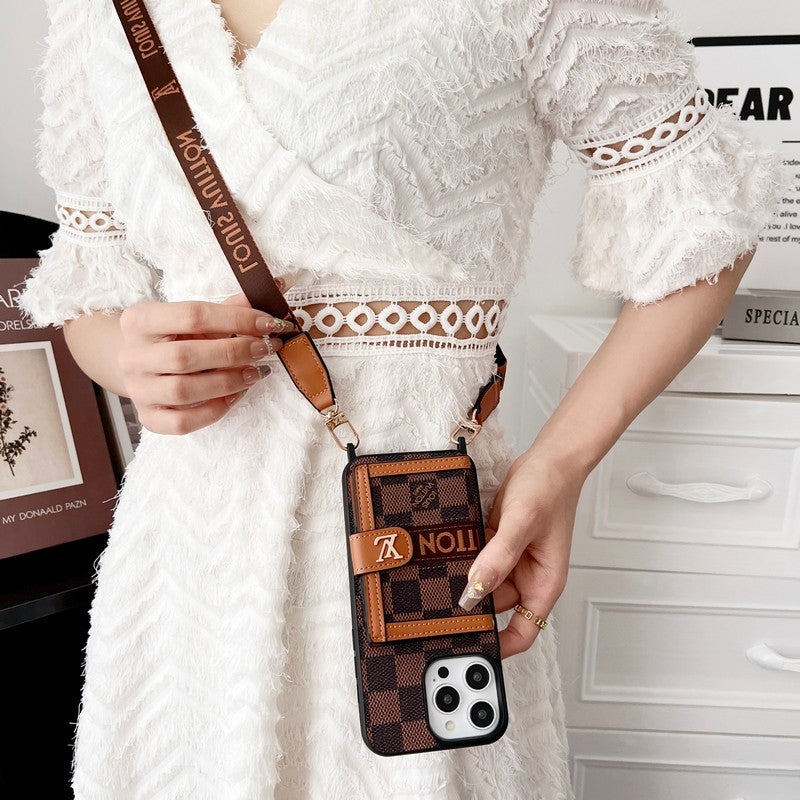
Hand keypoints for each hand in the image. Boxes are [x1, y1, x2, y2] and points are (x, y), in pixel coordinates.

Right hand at [118, 282, 296, 434]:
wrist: (139, 363)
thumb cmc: (173, 335)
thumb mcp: (193, 316)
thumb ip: (228, 308)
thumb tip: (275, 289)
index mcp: (140, 320)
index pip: (192, 315)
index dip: (237, 319)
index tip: (270, 323)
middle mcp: (132, 355)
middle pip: (186, 356)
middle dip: (234, 352)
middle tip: (266, 348)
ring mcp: (138, 389)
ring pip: (183, 391)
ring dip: (228, 382)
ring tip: (256, 372)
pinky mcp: (148, 417)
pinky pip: (181, 423)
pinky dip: (213, 411)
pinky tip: (235, 395)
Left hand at [458, 446, 585, 658]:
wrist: (548, 460)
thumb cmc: (550, 488)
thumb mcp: (523, 521)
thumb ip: (499, 556)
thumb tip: (475, 589)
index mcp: (543, 583)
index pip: (522, 632)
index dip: (497, 646)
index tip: (468, 646)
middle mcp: (526, 578)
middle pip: (493, 609)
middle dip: (470, 608)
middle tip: (438, 607)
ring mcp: (510, 562)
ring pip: (479, 583)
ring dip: (462, 581)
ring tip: (437, 577)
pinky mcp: (496, 546)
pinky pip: (475, 561)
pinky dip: (462, 559)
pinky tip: (446, 553)